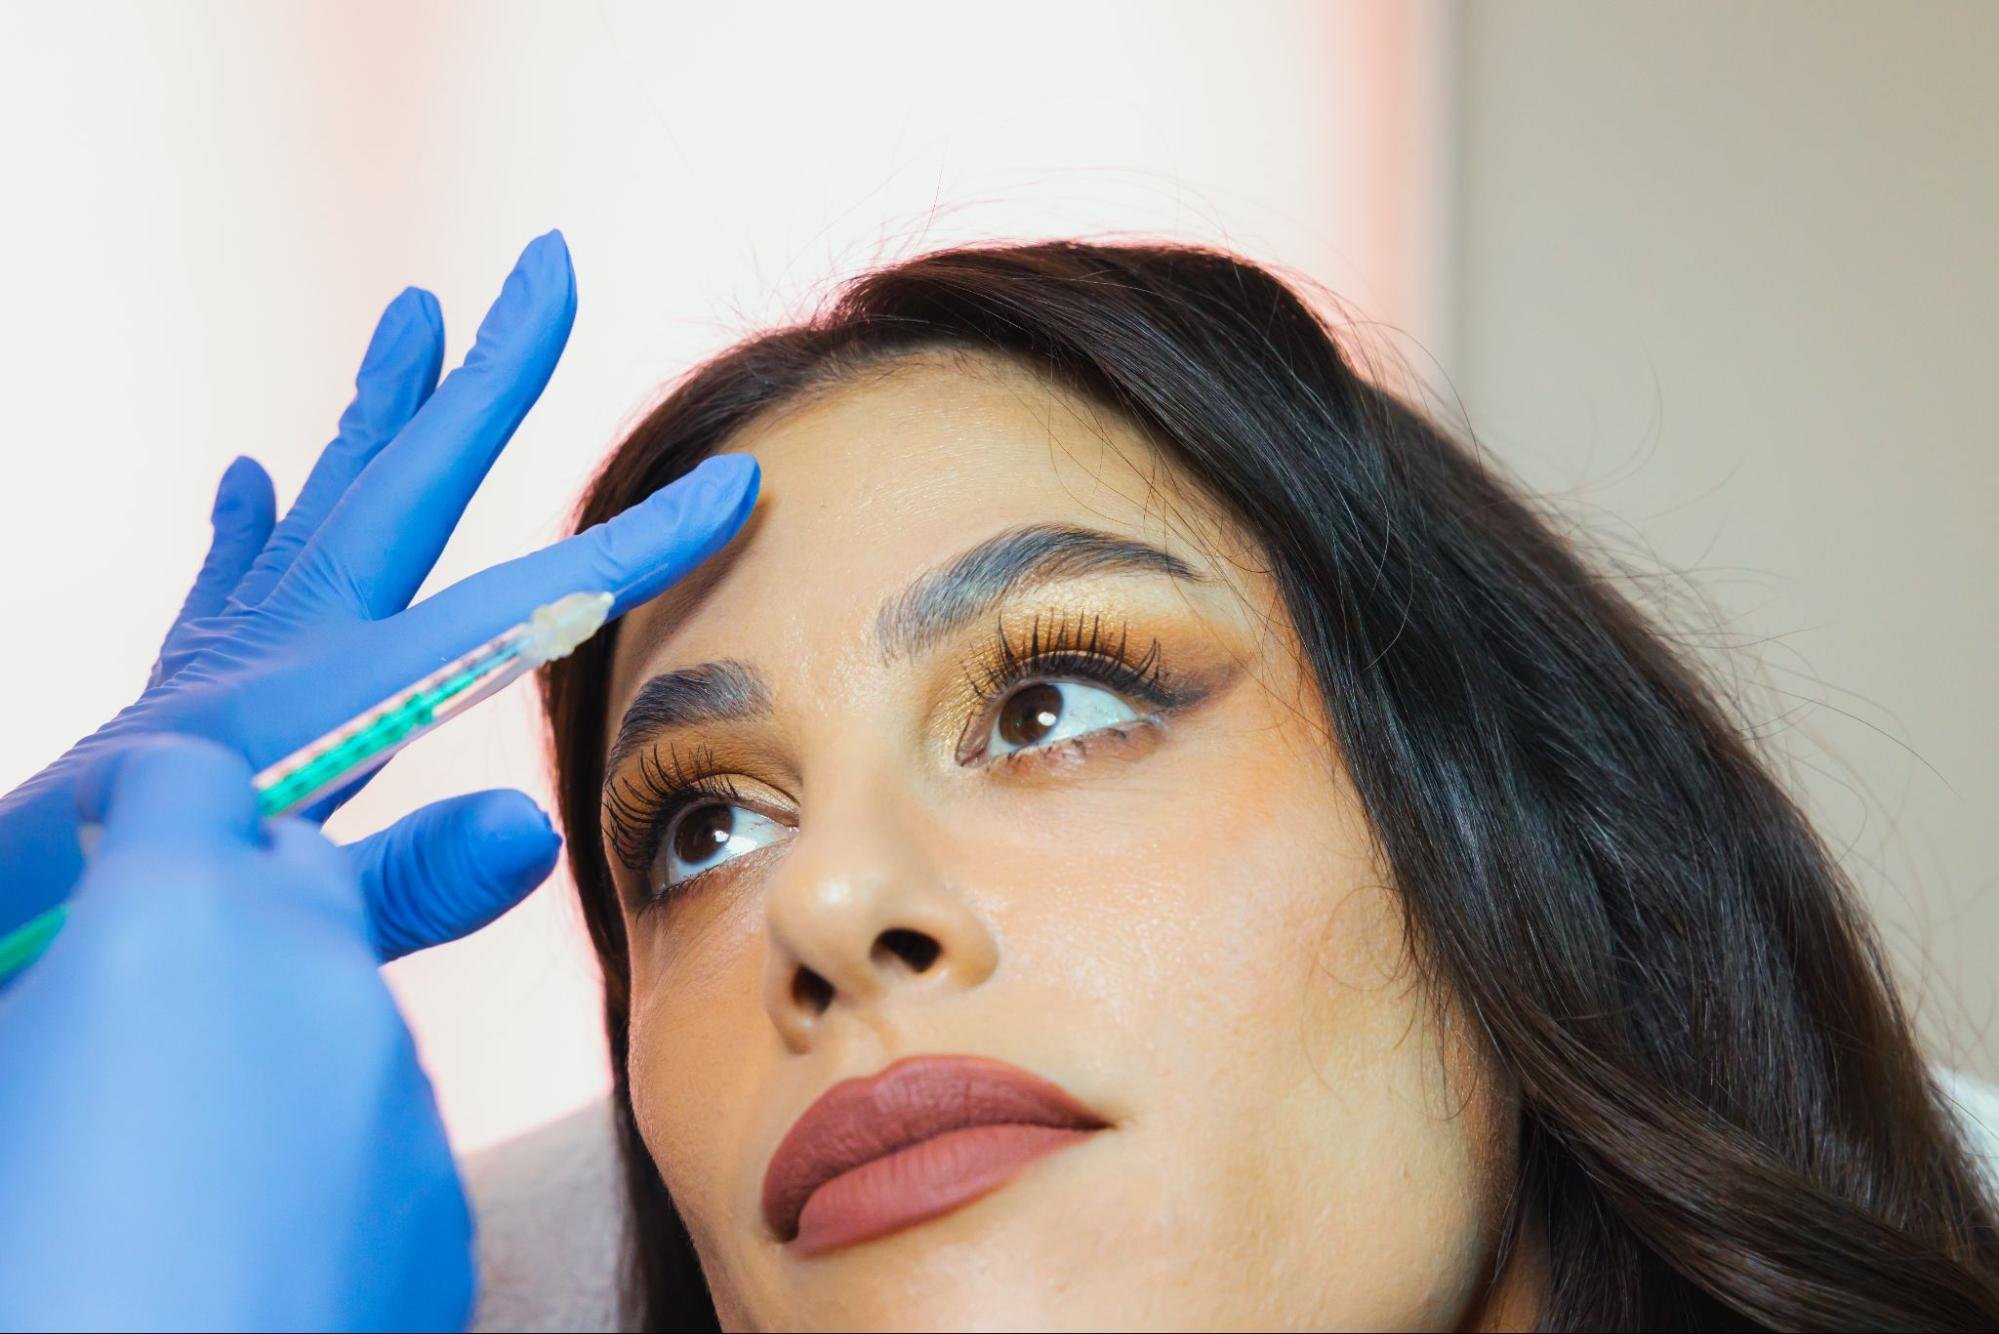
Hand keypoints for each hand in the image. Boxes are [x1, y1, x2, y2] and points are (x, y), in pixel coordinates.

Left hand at [0, 232, 758, 958]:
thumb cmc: (134, 931)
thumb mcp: (290, 927)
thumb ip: (409, 884)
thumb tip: (536, 829)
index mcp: (325, 699)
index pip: (514, 608)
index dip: (633, 549)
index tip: (730, 486)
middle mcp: (278, 646)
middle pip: (408, 485)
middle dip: (490, 375)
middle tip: (544, 265)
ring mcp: (227, 655)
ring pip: (324, 497)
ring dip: (381, 404)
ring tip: (414, 312)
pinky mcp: (185, 687)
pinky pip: (231, 574)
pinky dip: (252, 518)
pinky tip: (247, 478)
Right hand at [0, 736, 475, 1330]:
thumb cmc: (24, 1255)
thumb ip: (39, 990)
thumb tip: (69, 981)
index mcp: (178, 918)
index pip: (191, 778)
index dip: (143, 804)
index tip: (103, 845)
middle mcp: (318, 972)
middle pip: (295, 870)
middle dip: (226, 896)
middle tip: (136, 986)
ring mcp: (398, 1085)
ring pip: (343, 1002)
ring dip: (277, 1025)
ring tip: (173, 1145)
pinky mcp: (440, 1192)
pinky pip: (378, 1119)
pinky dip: (323, 1133)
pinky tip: (240, 1232)